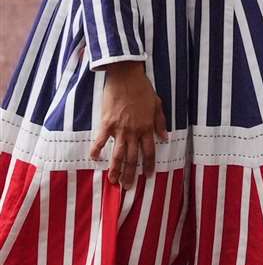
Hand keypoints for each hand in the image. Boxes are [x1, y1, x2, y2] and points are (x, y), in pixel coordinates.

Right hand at [90, 60, 167, 187]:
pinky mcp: (107, 124)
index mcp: (147, 127)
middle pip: (132, 158)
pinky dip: (97, 151)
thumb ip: (160, 122)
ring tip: (113, 181)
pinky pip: (101, 141)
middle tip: (128, 188)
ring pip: (118, 154)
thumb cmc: (143, 89)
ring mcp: (120, 129)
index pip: (149, 152)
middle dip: (130, 174)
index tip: (147, 176)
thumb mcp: (158, 104)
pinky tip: (94, 160)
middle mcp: (134, 131)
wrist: (126, 77)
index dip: (148, 166)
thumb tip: (165, 138)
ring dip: (115, 169)